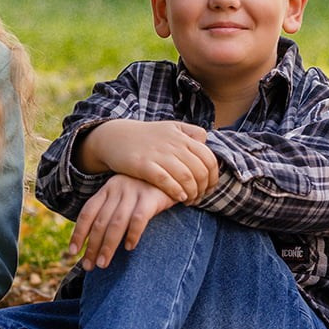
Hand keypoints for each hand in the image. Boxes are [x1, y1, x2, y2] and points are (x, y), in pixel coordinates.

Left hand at [67, 175, 176, 269]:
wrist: (173, 174)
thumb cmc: (146, 191)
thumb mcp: (125, 195)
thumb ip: (111, 211)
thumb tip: (95, 240)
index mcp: (107, 190)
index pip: (87, 213)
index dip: (79, 233)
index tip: (73, 252)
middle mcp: (117, 189)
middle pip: (100, 222)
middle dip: (92, 246)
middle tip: (89, 266)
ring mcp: (134, 192)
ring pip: (116, 223)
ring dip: (108, 245)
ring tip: (103, 263)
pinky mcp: (151, 197)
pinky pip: (139, 218)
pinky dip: (132, 234)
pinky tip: (129, 248)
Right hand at [76, 120, 218, 203]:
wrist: (115, 137)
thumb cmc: (146, 136)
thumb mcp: (170, 127)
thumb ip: (190, 133)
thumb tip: (206, 142)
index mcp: (182, 136)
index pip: (209, 158)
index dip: (213, 176)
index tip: (209, 188)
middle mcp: (173, 144)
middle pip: (200, 170)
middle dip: (204, 188)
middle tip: (199, 198)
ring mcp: (158, 154)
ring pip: (186, 176)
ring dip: (192, 192)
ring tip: (189, 200)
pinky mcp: (143, 164)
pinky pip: (165, 180)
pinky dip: (176, 190)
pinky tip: (179, 198)